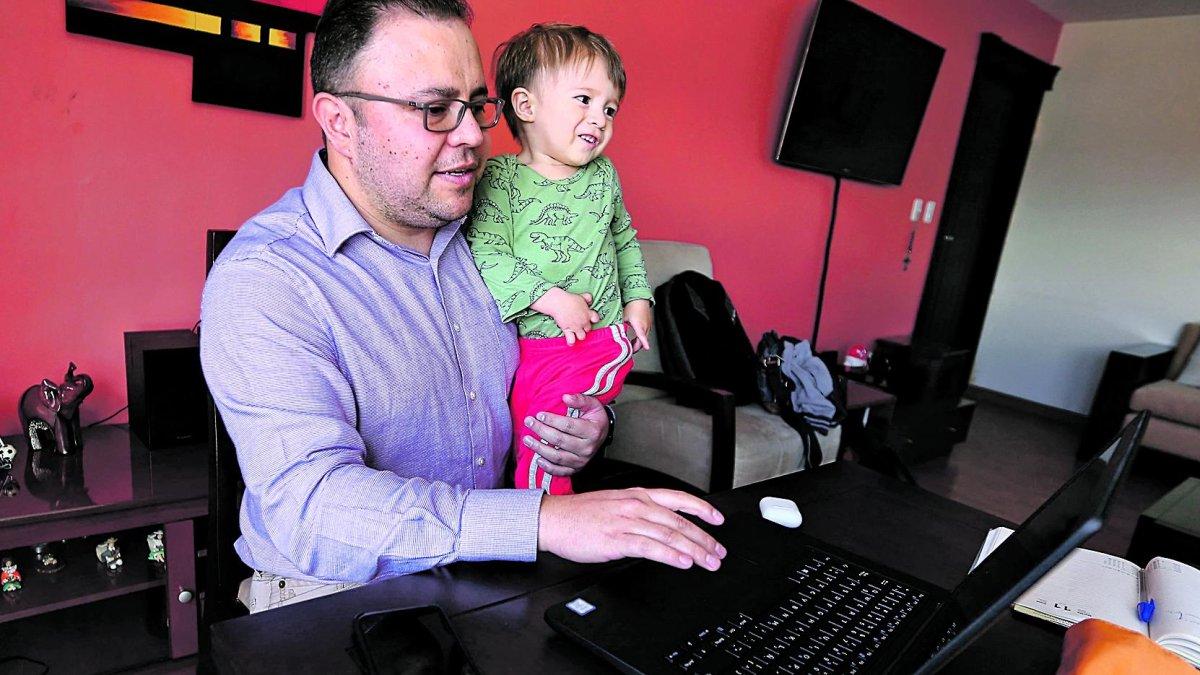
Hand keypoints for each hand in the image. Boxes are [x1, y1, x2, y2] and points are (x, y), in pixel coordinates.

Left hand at [522, 393, 605, 475]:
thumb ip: (580, 399)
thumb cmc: (595, 418)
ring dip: (539, 448)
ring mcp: (582, 460)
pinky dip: (548, 467)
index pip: (568, 426)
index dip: (552, 420)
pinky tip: (538, 459)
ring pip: (557, 457)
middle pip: (560, 441)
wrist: (602, 434)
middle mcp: (588, 448)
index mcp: (592, 431)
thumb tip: (565, 397)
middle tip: (528, 422)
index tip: (539, 414)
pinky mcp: (576, 468)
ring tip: (527, 439)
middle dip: (541, 431)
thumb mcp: (593, 404)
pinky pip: (560, 471)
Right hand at [531, 288, 600, 345]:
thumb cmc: (569, 298)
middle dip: (584, 327)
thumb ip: (587, 298)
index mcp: (588, 313)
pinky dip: (571, 342)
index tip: (589, 318)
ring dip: (580, 335)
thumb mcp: (581, 296)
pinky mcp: (568, 330)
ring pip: (582, 336)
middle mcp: (584, 322)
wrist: (559, 302)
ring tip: (575, 333)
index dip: (593, 319)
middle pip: (588, 329)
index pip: (596, 319)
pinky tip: (571, 342)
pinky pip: (571, 340)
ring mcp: (576, 327)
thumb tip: (590, 300)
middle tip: (579, 324)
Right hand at [539, 488, 726, 569]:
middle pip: (679, 521)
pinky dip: (671, 555)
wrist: (553, 519)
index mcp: (637, 495)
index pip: (678, 498)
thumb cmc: (580, 515)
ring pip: (670, 535)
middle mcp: (636, 505)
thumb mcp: (615, 504)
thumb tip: (660, 526)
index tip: (718, 519)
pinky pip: (651, 547)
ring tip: (708, 561)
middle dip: (704, 538)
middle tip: (719, 551)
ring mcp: (628, 521)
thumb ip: (639, 512)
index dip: (702, 508)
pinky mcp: (618, 539)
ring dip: (694, 550)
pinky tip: (683, 562)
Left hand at [623, 299, 652, 351]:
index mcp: (639, 325)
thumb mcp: (624, 317)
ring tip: (632, 343)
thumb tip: (614, 332)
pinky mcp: (649, 324)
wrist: (640, 298)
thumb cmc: (632, 306)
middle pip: (642, 340)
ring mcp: (648, 325)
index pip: (642, 336)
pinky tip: (636, 336)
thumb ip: (620, 326)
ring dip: (639, 342)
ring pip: (645, 337)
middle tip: (630, 350)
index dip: (644, 343)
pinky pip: (646, 333)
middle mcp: (645, 326)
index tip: (646, 348)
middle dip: (637, 347)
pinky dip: (641, 337)